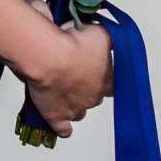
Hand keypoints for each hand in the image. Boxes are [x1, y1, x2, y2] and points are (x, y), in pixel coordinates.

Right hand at [17, 0, 112, 137]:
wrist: (48, 56)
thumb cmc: (73, 43)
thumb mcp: (100, 32)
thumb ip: (106, 37)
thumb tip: (106, 36)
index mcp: (107, 80)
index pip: (113, 83)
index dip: (103, 73)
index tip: (94, 64)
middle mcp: (94, 97)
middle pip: (95, 96)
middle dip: (86, 85)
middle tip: (73, 69)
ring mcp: (76, 109)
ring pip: (80, 111)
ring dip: (75, 103)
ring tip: (63, 90)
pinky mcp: (56, 116)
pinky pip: (63, 128)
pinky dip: (63, 127)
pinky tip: (62, 124)